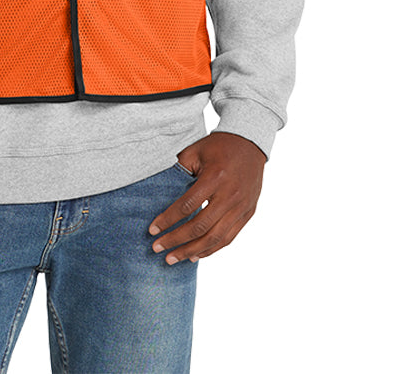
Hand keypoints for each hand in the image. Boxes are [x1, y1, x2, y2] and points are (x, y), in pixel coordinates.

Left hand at [147, 131, 266, 264]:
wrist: (250, 144)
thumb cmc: (218, 147)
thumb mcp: (196, 151)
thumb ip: (179, 170)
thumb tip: (159, 190)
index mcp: (215, 177)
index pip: (187, 206)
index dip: (168, 220)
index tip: (152, 230)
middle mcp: (230, 195)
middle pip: (200, 226)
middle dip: (176, 240)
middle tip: (157, 248)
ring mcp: (241, 207)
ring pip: (215, 238)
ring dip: (192, 251)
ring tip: (173, 258)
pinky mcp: (247, 214)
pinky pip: (228, 238)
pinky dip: (211, 250)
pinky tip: (195, 255)